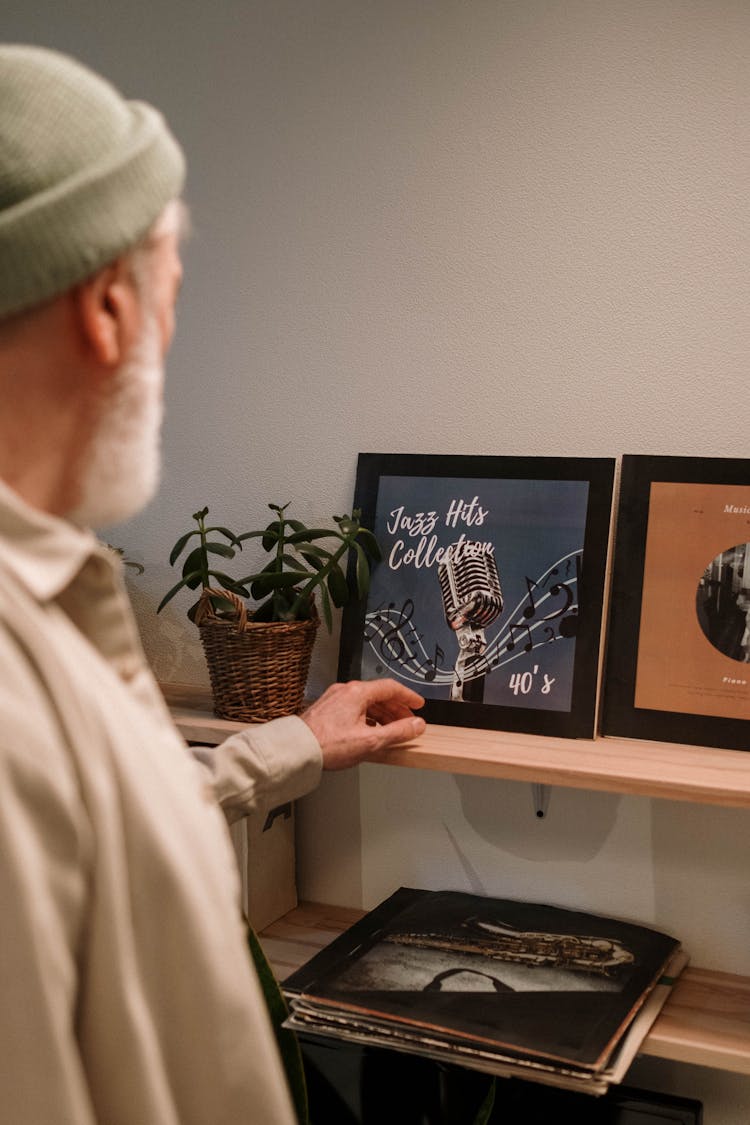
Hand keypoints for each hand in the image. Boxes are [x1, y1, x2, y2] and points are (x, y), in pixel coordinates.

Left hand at [301, 679, 425, 769]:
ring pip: (365, 702)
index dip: (408, 696)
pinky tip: (370, 730)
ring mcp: (334, 699)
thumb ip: (398, 732)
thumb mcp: (370, 741)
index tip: (418, 704)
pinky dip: (368, 717)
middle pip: (378, 694)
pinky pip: (354, 708)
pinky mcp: (326, 710)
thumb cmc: (327, 745)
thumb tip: (417, 725)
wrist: (297, 750)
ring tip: (391, 729)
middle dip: (396, 708)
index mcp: (357, 692)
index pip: (390, 687)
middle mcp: (345, 691)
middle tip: (408, 721)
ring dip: (382, 714)